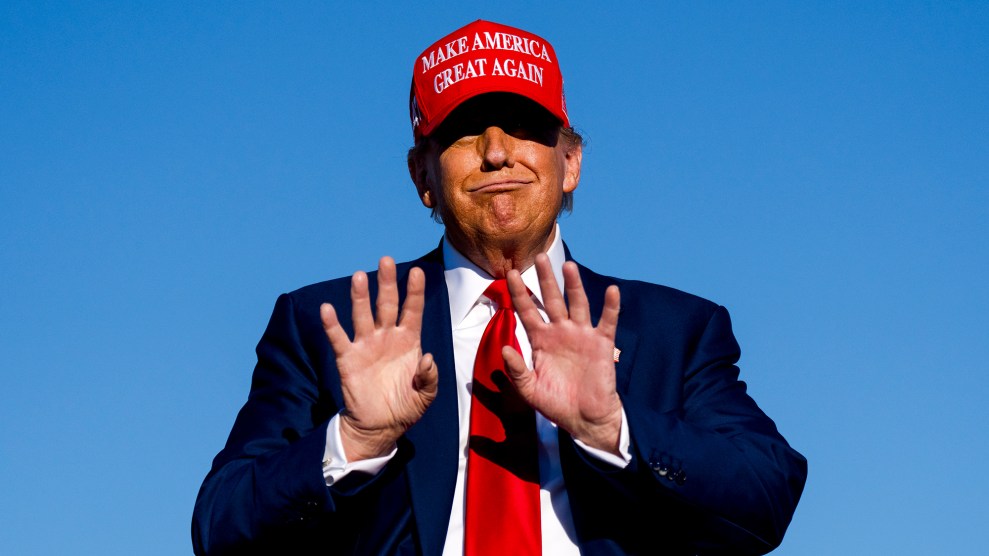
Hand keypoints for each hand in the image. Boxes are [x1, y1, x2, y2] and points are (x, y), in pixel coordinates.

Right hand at [320, 257, 437, 460]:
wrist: (380, 426)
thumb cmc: (406, 406)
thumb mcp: (426, 395)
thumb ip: (429, 377)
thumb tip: (428, 359)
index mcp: (408, 341)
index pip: (412, 310)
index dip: (414, 292)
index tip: (416, 271)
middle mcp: (387, 337)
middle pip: (386, 304)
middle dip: (386, 283)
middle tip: (385, 260)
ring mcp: (366, 345)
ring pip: (363, 315)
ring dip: (360, 296)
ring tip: (358, 276)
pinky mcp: (348, 359)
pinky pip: (339, 338)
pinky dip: (332, 324)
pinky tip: (327, 309)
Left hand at [502, 254, 623, 454]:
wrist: (585, 419)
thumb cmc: (556, 404)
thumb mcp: (530, 389)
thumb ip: (516, 370)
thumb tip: (504, 348)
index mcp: (541, 340)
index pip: (528, 311)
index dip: (520, 294)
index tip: (511, 274)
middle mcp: (561, 332)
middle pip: (551, 300)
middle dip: (545, 279)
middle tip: (538, 257)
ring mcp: (582, 335)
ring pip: (577, 304)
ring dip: (574, 285)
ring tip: (568, 266)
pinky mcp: (602, 344)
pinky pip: (607, 321)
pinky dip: (610, 306)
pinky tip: (612, 291)